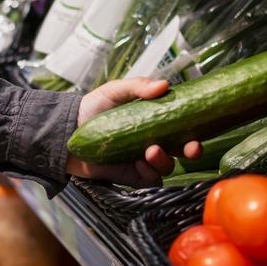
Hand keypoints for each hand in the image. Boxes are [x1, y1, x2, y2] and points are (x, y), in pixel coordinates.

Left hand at [66, 78, 201, 187]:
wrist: (66, 131)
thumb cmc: (92, 108)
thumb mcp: (115, 91)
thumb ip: (138, 86)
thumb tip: (164, 85)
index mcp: (155, 121)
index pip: (182, 126)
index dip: (195, 129)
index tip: (200, 130)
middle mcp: (153, 141)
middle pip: (182, 150)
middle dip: (191, 150)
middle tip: (191, 148)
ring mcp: (143, 160)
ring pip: (167, 166)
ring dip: (165, 160)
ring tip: (150, 150)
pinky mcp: (131, 176)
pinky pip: (149, 180)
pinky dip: (149, 173)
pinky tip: (139, 163)